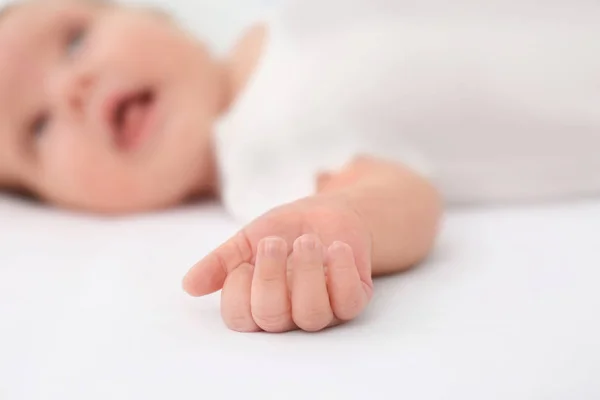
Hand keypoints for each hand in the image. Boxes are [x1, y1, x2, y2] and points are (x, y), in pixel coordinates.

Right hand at [182, 196, 373, 332]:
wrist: (325, 213)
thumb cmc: (283, 231)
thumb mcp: (247, 239)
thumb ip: (221, 261)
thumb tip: (189, 285)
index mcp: (258, 303)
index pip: (239, 317)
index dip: (237, 287)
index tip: (246, 258)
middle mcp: (289, 314)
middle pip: (272, 317)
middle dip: (270, 276)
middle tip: (275, 242)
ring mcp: (322, 310)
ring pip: (311, 315)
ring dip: (307, 273)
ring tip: (307, 242)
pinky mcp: (352, 300)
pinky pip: (349, 302)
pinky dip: (341, 273)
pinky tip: (336, 248)